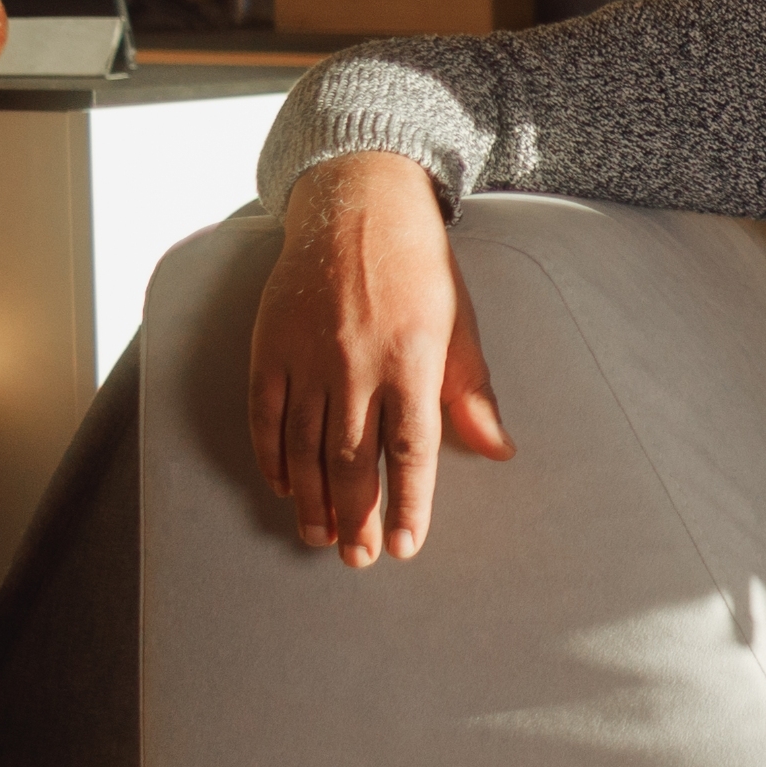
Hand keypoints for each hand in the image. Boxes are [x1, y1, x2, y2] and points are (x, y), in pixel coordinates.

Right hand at [245, 154, 513, 564]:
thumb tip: (499, 449)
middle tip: (357, 558)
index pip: (410, 451)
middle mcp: (356, 365)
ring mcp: (307, 357)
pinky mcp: (269, 346)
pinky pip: (266, 414)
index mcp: (412, 362)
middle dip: (356, 515)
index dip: (407, 504)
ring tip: (321, 537)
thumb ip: (471, 391)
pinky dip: (272, 456)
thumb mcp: (460, 324)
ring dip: (313, 498)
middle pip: (351, 459)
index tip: (404, 546)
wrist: (356, 208)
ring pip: (303, 446)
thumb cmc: (420, 268)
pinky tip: (284, 487)